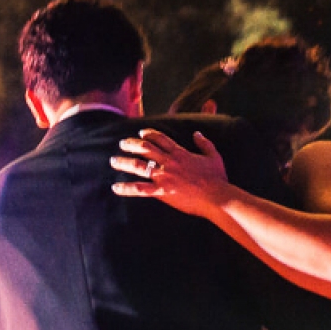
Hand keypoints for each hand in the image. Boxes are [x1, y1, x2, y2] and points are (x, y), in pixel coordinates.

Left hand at [110, 129, 231, 216]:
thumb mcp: (213, 156)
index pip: (161, 138)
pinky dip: (127, 188)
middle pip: (145, 148)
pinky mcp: (162, 191)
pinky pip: (140, 189)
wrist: (217, 197)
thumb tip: (197, 133)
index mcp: (180, 153)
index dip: (149, 134)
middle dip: (131, 144)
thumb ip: (204, 143)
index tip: (141, 132)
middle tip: (122, 143)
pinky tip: (116, 188)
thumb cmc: (217, 178)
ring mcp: (164, 176)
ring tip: (113, 160)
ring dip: (124, 162)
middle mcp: (169, 162)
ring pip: (138, 165)